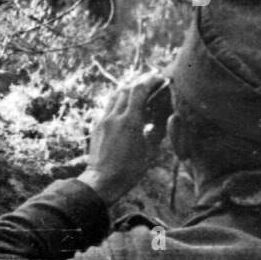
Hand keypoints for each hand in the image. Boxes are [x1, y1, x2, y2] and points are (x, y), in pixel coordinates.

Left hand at [77, 75, 166, 204]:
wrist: (102, 181)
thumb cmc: (129, 170)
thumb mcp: (150, 151)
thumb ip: (156, 131)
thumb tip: (163, 119)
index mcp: (130, 121)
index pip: (139, 90)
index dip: (151, 80)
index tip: (161, 78)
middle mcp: (114, 117)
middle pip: (126, 89)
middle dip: (140, 82)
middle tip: (153, 80)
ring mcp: (103, 121)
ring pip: (115, 96)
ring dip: (128, 89)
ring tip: (140, 89)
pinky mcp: (97, 127)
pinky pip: (109, 107)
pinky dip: (120, 101)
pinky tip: (127, 106)